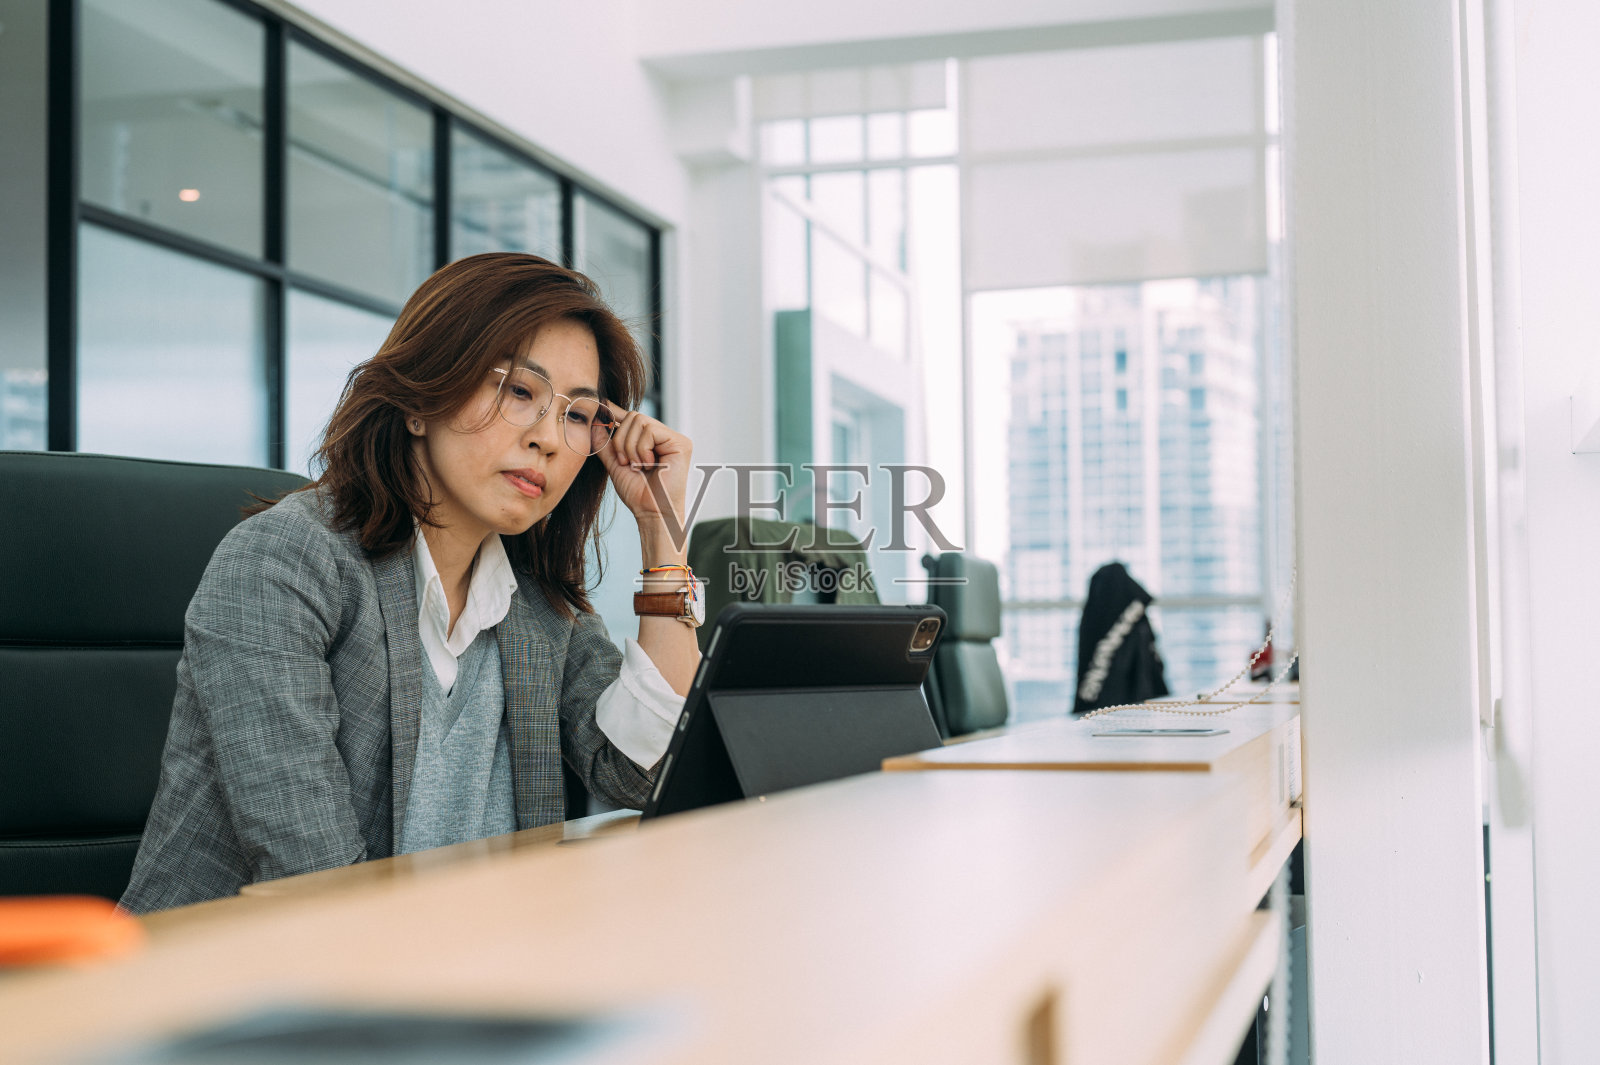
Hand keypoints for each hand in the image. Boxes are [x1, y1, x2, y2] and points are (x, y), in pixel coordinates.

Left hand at [595, 410, 693, 530]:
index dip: (616, 413)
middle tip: (626, 463)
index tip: (600, 406)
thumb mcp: (616, 463)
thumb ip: (606, 443)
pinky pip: (650, 431)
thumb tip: (593, 421)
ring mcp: (674, 439)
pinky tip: (649, 465)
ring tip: (638, 467)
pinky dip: (641, 450)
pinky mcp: (681, 443)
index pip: (632, 418)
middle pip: (634, 416)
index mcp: (653, 441)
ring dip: (631, 448)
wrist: (652, 512)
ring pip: (640, 421)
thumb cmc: (637, 493)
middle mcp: (666, 437)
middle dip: (622, 440)